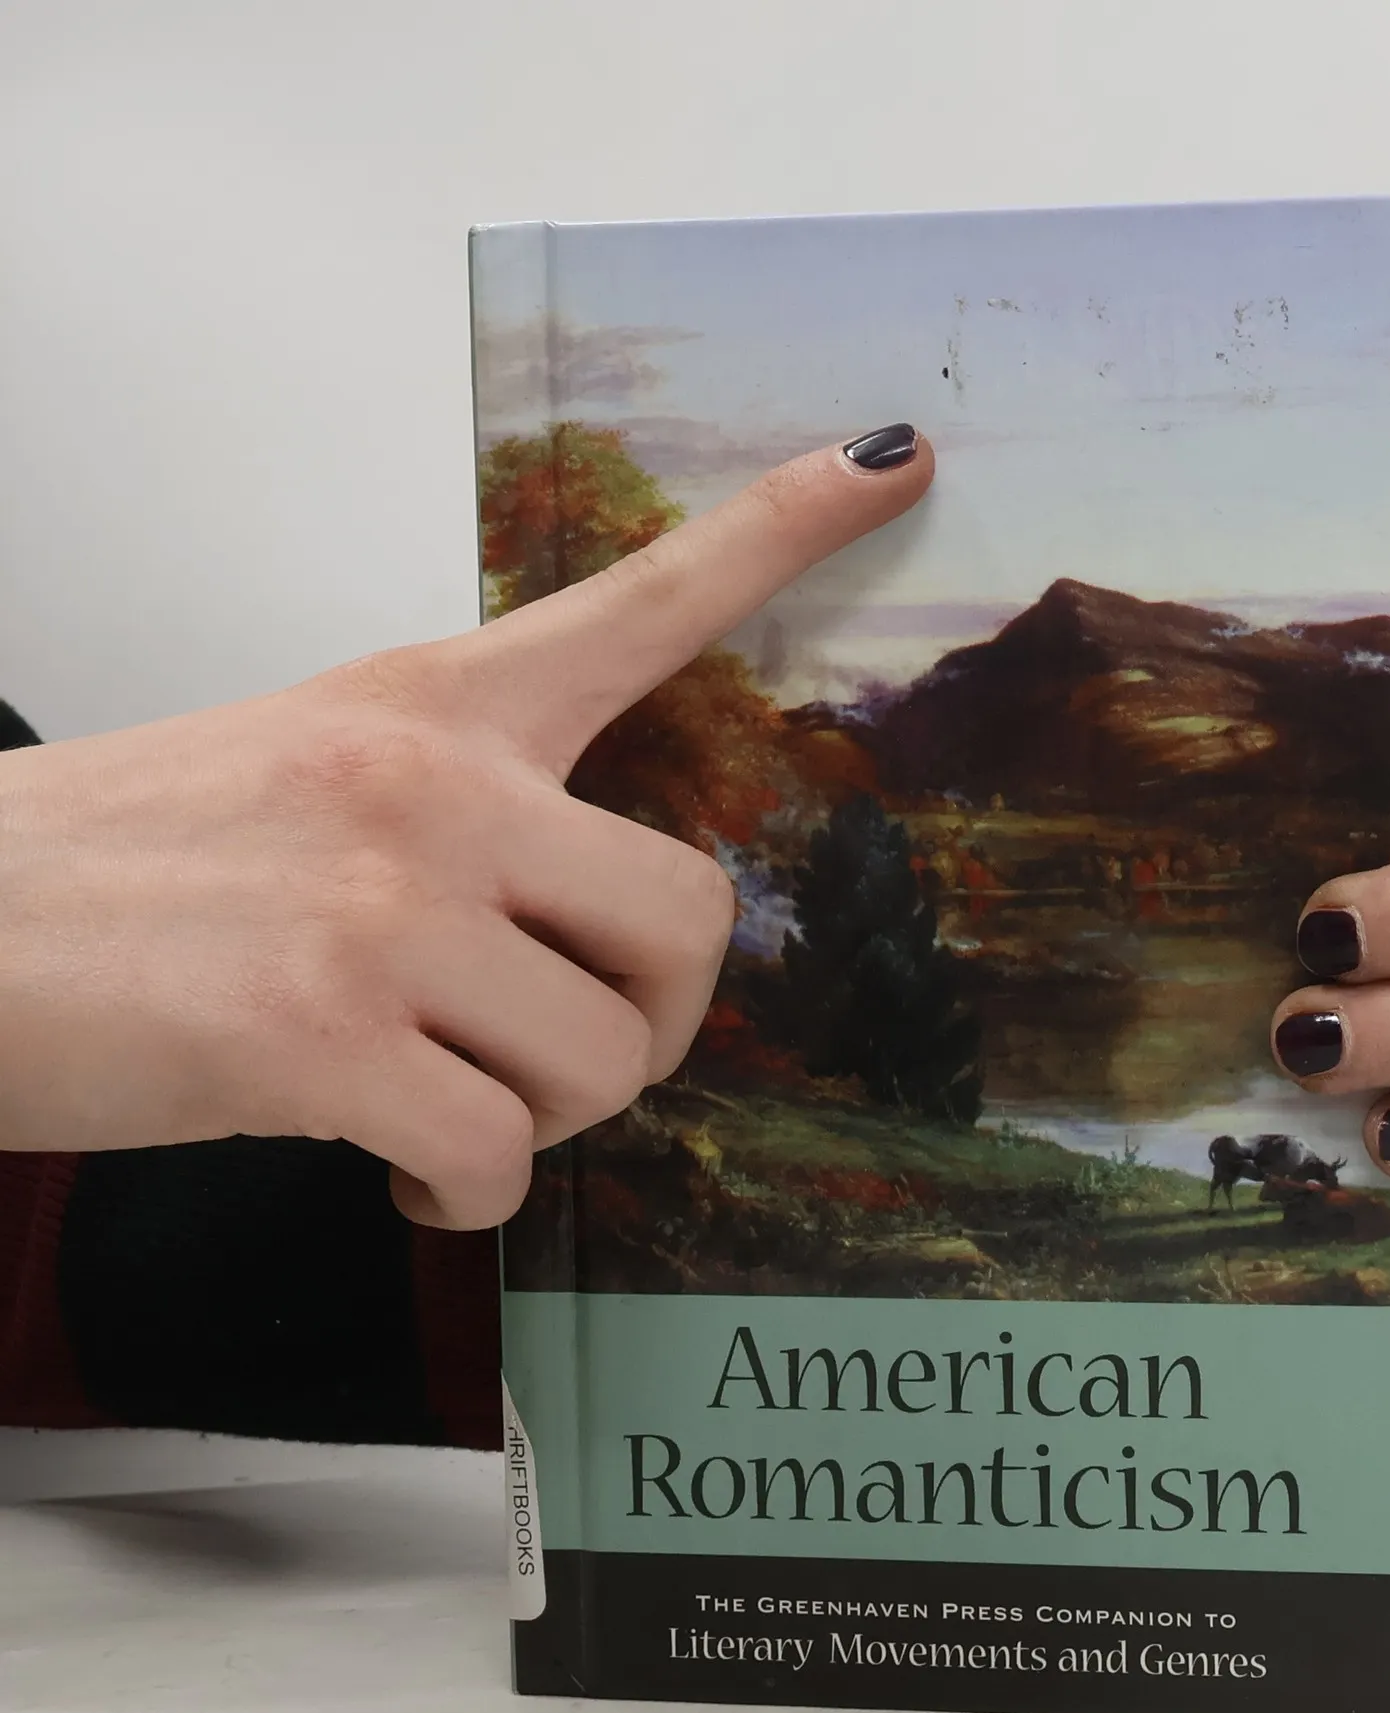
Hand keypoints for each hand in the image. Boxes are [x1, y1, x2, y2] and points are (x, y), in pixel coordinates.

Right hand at [0, 431, 932, 1229]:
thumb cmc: (123, 867)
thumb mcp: (302, 771)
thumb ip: (459, 817)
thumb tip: (571, 938)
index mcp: (434, 703)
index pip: (643, 600)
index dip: (784, 529)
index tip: (891, 463)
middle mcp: (433, 785)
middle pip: (694, 916)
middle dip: (653, 1022)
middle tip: (566, 1050)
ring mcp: (381, 907)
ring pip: (605, 1061)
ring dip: (550, 1122)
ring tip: (455, 1116)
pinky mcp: (317, 1035)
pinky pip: (499, 1156)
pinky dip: (468, 1196)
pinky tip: (403, 1175)